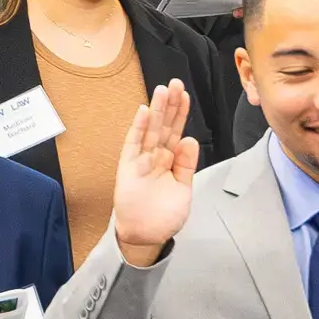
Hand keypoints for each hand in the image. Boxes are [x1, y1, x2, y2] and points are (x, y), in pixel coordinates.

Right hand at [107, 78, 200, 264]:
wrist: (146, 236)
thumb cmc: (164, 215)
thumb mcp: (183, 190)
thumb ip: (186, 165)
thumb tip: (190, 139)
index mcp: (170, 160)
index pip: (176, 132)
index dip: (181, 114)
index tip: (185, 95)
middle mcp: (155, 156)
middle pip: (164, 126)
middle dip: (169, 105)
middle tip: (175, 83)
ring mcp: (141, 160)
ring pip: (150, 130)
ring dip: (156, 110)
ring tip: (162, 90)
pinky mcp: (128, 168)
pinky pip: (133, 144)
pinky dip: (137, 128)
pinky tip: (142, 112)